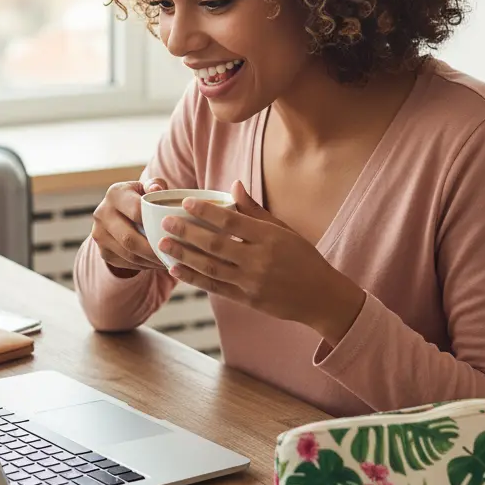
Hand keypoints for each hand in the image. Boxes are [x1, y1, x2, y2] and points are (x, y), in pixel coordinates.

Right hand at [90, 177, 168, 277]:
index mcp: (114, 194)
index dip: (155, 223)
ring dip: (150, 261)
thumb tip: (157, 189)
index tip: (175, 232)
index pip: (136, 211)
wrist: (118, 212)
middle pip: (129, 238)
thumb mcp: (147, 188)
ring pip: (128, 254)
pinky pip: (125, 263)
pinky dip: (144, 266)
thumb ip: (156, 185)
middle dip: (154, 250)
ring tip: (168, 261)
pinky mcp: (102, 251)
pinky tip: (157, 263)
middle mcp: (102, 213)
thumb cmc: (140, 198)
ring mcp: (99, 234)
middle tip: (173, 254)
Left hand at [157, 180, 366, 343]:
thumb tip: (234, 184)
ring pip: (210, 267)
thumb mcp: (283, 230)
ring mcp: (251, 282)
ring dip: (184, 255)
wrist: (321, 297)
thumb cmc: (303, 258)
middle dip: (187, 232)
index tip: (186, 202)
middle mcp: (259, 260)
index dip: (206, 211)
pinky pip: (214, 287)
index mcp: (269, 238)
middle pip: (216, 244)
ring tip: (163, 245)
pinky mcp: (246, 299)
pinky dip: (193, 278)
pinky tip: (176, 269)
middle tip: (165, 222)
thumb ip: (255, 210)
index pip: (232, 221)